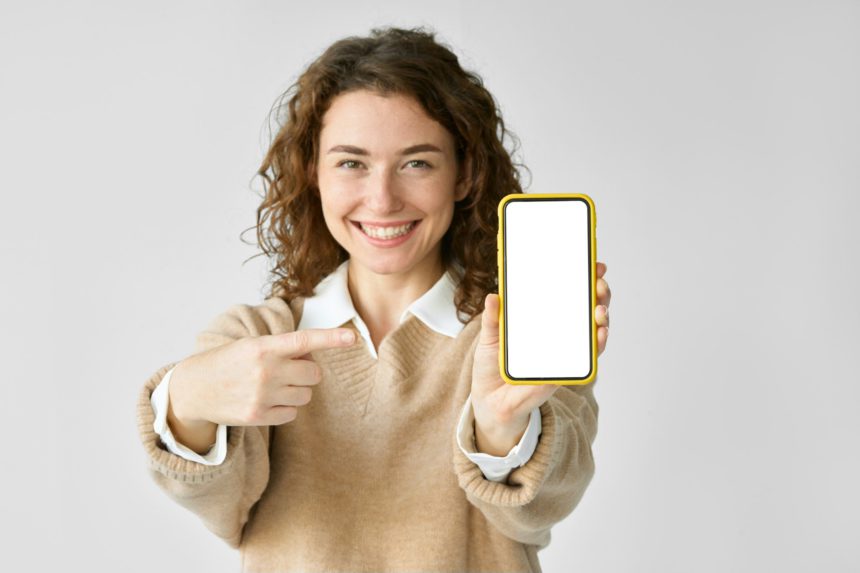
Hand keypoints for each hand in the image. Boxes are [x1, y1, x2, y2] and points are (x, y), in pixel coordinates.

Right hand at [168, 327, 356, 427]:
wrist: (193, 389)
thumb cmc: (228, 362)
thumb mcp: (251, 345)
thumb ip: (282, 348)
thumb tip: (313, 355)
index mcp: (263, 347)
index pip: (304, 340)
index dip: (331, 338)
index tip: (353, 337)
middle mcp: (265, 370)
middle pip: (313, 373)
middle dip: (307, 371)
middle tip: (287, 369)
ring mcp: (263, 395)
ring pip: (306, 395)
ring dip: (297, 390)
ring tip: (274, 385)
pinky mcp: (259, 416)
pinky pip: (292, 413)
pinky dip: (286, 408)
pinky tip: (267, 401)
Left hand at [470, 260, 610, 455]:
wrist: (491, 402)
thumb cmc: (493, 366)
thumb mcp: (489, 338)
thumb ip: (492, 319)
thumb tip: (493, 297)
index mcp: (541, 318)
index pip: (566, 293)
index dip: (583, 277)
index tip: (594, 264)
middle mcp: (558, 332)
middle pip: (587, 307)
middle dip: (598, 292)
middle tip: (598, 285)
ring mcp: (565, 350)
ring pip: (594, 328)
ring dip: (602, 316)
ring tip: (600, 310)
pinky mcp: (567, 369)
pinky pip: (589, 356)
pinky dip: (598, 343)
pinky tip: (600, 333)